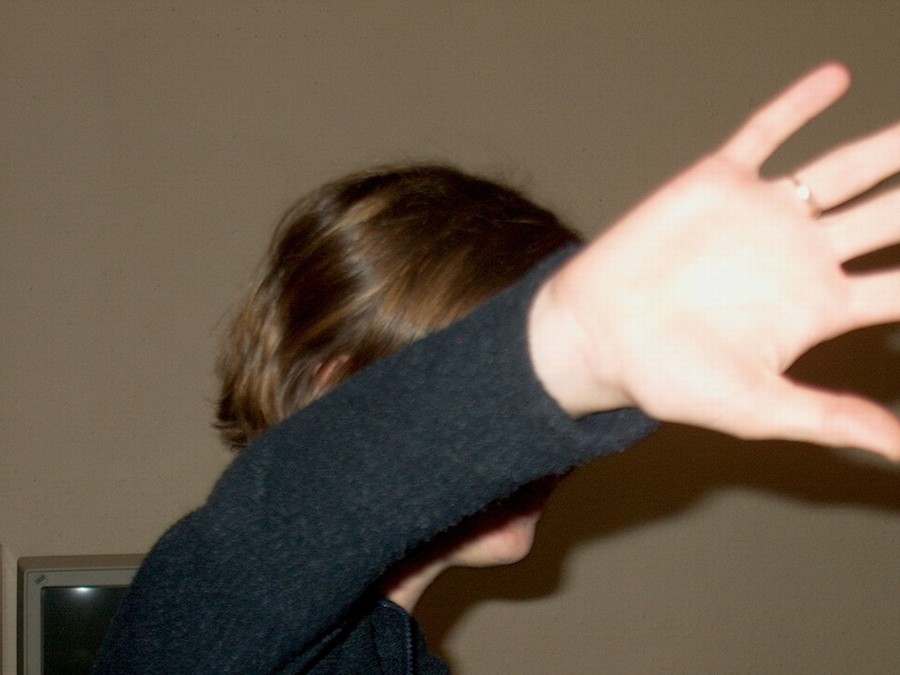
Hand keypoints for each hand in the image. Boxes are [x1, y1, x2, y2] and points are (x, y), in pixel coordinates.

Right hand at [529, 63, 899, 459]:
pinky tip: (836, 80)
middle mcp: (801, 255)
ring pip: (842, 170)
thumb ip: (831, 418)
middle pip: (890, 217)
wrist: (595, 335)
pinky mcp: (719, 183)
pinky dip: (797, 106)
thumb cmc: (668, 378)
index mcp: (818, 307)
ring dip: (888, 147)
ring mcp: (763, 215)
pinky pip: (765, 134)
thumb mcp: (757, 406)